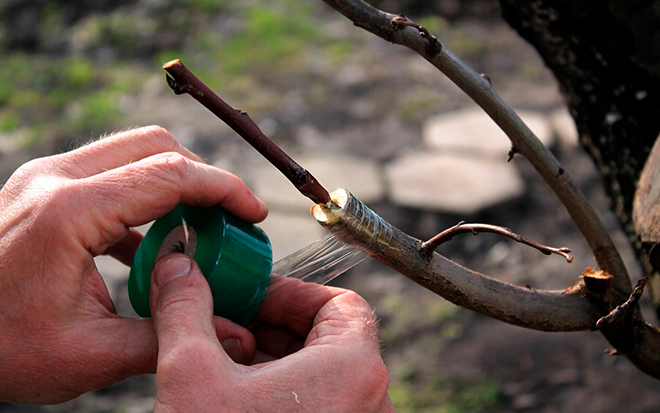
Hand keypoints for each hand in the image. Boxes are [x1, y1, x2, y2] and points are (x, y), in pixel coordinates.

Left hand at [0, 126, 266, 403]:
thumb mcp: (88, 356)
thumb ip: (167, 337)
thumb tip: (237, 336)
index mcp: (69, 212)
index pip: (170, 175)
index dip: (224, 190)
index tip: (254, 214)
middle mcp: (55, 178)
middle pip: (155, 145)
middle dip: (203, 177)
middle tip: (229, 220)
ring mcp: (45, 176)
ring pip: (133, 151)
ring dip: (174, 183)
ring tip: (196, 232)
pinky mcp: (43, 187)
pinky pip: (110, 174)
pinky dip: (144, 198)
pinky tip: (152, 245)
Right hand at [150, 254, 393, 411]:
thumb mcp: (192, 373)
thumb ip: (186, 310)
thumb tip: (178, 270)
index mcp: (354, 368)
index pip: (340, 302)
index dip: (291, 293)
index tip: (252, 297)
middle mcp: (369, 400)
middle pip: (330, 336)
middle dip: (275, 324)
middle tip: (231, 324)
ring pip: (323, 373)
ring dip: (275, 358)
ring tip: (227, 361)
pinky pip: (320, 404)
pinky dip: (283, 392)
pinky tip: (238, 398)